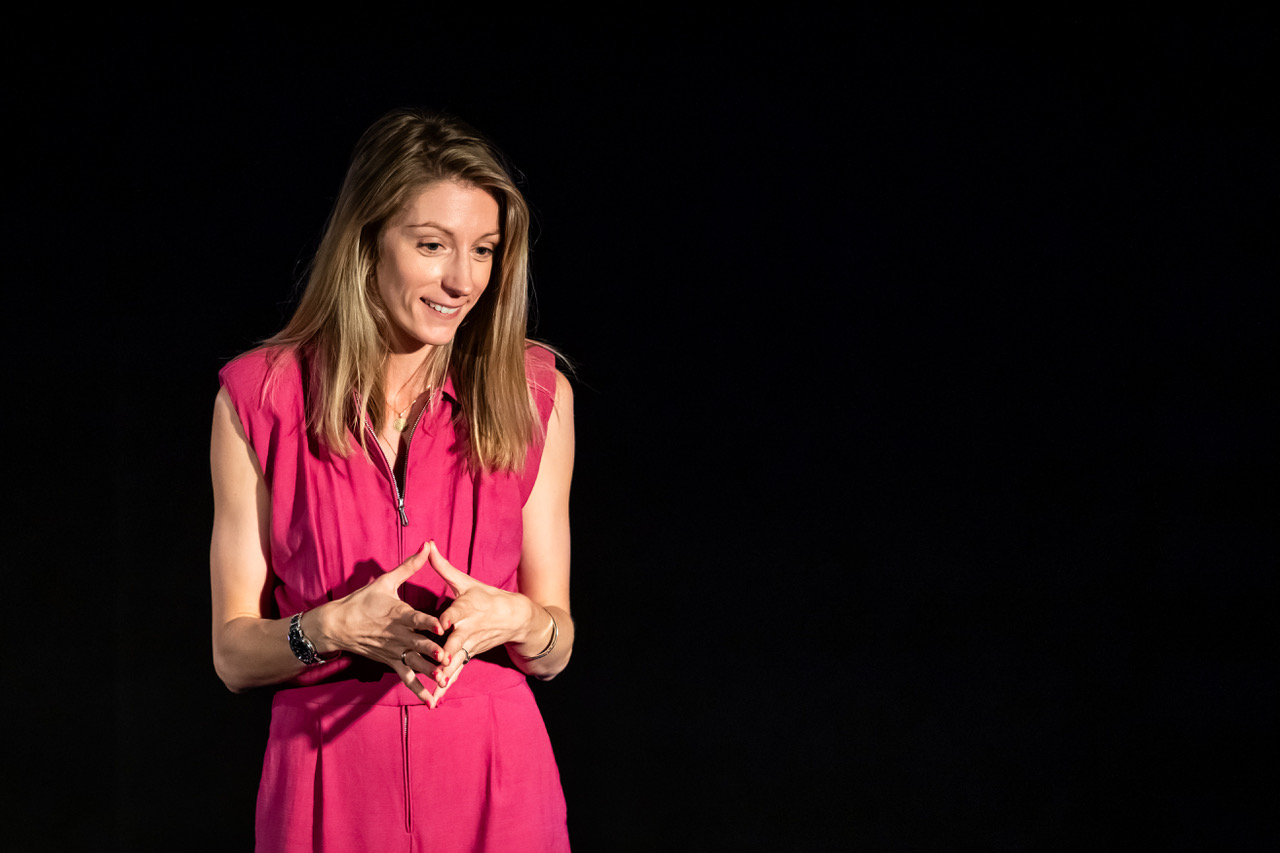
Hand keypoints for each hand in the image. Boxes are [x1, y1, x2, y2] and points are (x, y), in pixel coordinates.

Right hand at [320, 543, 446, 704]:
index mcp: (398, 614)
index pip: (414, 618)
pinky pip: (405, 677)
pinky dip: (417, 689)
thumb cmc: (362, 601)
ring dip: (427, 672)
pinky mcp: (390, 662)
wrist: (337, 625)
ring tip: (442, 680)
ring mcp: (393, 651)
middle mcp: (397, 635)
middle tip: (447, 657)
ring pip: (413, 663)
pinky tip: (431, 700)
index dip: (427, 622)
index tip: (441, 626)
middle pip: (416, 644)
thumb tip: (426, 546)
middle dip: (431, 651)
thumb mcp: (386, 581)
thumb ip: (409, 566)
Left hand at [422, 541, 539, 702]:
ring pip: (457, 660)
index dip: (448, 618)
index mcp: (467, 608)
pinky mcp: (469, 656)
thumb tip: (427, 544)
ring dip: (448, 672)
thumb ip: (442, 567)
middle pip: (457, 641)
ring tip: (437, 684)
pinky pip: (456, 672)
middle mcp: (468, 629)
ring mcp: (470, 645)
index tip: (441, 623)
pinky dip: (447, 685)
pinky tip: (434, 698)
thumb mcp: (465, 581)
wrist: (515, 618)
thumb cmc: (486, 596)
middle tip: (440, 660)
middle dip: (448, 651)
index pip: (457, 613)